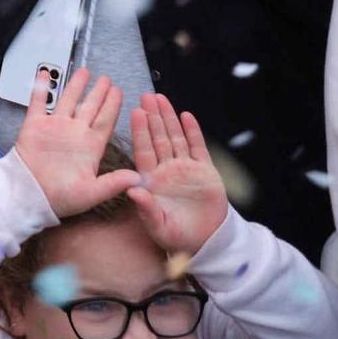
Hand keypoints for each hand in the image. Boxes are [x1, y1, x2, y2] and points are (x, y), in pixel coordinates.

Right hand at [14, 68, 142, 216]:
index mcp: (90, 147)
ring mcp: (54, 127)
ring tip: (84, 71)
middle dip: (99, 92)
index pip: (105, 121)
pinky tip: (44, 75)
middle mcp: (74, 133)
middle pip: (90, 107)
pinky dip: (40, 88)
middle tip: (107, 78)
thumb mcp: (91, 193)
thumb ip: (114, 183)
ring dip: (75, 86)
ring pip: (68, 100)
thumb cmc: (60, 198)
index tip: (119, 91)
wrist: (28, 196)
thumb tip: (139, 178)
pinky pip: (38, 102)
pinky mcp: (35, 125)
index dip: (112, 106)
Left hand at [126, 94, 227, 256]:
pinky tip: (187, 116)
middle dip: (153, 117)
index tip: (135, 112)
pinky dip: (193, 132)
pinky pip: (198, 147)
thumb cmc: (176, 236)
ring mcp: (186, 168)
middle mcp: (167, 170)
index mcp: (152, 180)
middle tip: (146, 96)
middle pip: (159, 138)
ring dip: (170, 119)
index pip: (144, 150)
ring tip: (162, 99)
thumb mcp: (158, 226)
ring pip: (176, 138)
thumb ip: (146, 209)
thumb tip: (132, 190)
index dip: (140, 131)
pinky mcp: (205, 171)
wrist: (206, 242)